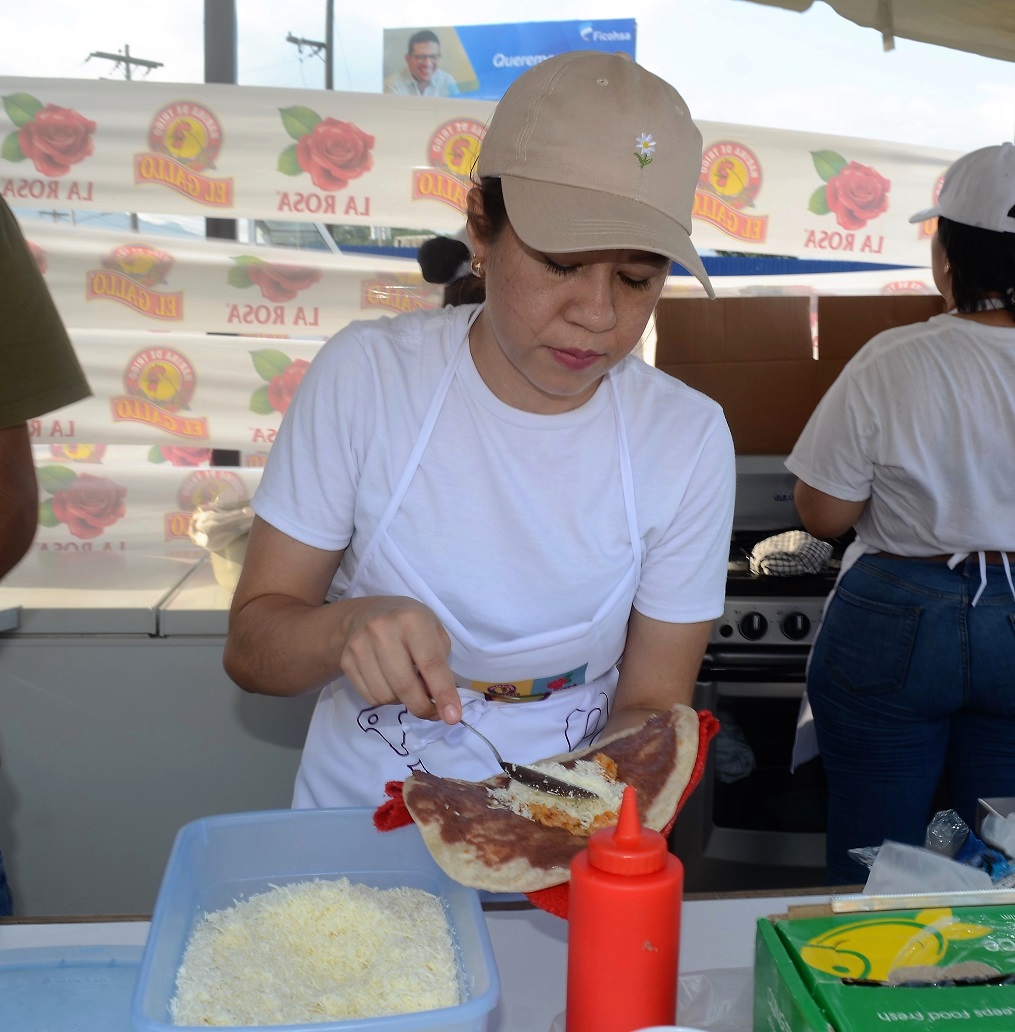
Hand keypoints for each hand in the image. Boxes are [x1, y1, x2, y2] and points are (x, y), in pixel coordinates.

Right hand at [338, 596, 460, 722]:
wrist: (367, 613)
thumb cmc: (410, 623)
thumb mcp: (434, 631)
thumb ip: (440, 664)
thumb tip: (440, 703)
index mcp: (412, 619)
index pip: (431, 664)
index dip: (443, 693)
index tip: (452, 717)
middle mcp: (382, 630)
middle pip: (405, 685)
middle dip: (423, 708)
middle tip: (434, 713)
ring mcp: (360, 646)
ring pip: (386, 696)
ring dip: (403, 702)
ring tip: (409, 687)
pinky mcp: (346, 660)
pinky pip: (370, 697)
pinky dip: (386, 699)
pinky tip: (391, 683)